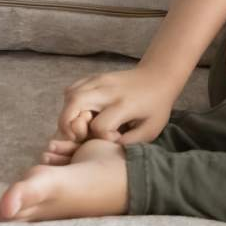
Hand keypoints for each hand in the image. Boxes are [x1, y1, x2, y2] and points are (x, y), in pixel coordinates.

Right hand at [57, 66, 181, 145]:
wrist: (158, 76)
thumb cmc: (156, 106)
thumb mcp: (151, 129)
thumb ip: (130, 142)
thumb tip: (107, 149)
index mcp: (124, 104)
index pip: (99, 126)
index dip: (102, 138)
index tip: (115, 138)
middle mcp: (108, 91)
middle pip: (75, 103)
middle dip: (69, 125)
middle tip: (79, 137)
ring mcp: (99, 81)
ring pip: (69, 96)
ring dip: (67, 115)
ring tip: (79, 127)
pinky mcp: (93, 78)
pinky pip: (71, 90)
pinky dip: (70, 105)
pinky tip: (81, 113)